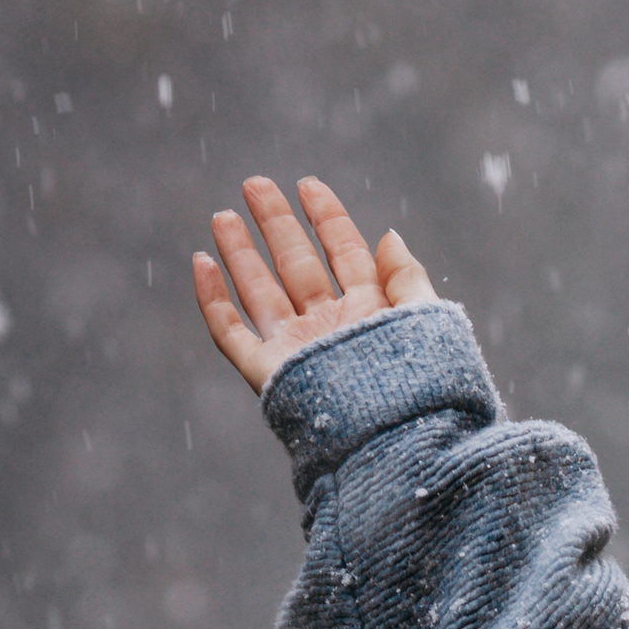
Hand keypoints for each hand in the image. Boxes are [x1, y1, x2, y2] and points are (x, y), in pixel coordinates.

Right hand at [191, 172, 435, 393]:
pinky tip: (202, 263)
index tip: (307, 184)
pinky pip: (232, 333)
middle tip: (255, 184)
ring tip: (224, 215)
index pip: (345, 254)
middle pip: (297, 265)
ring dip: (241, 253)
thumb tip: (387, 235)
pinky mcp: (270, 374)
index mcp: (370, 314)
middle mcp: (330, 328)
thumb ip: (407, 279)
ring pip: (261, 291)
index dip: (327, 218)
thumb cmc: (422, 389)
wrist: (398, 444)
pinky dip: (214, 300)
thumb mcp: (427, 323)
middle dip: (276, 224)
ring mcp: (298, 350)